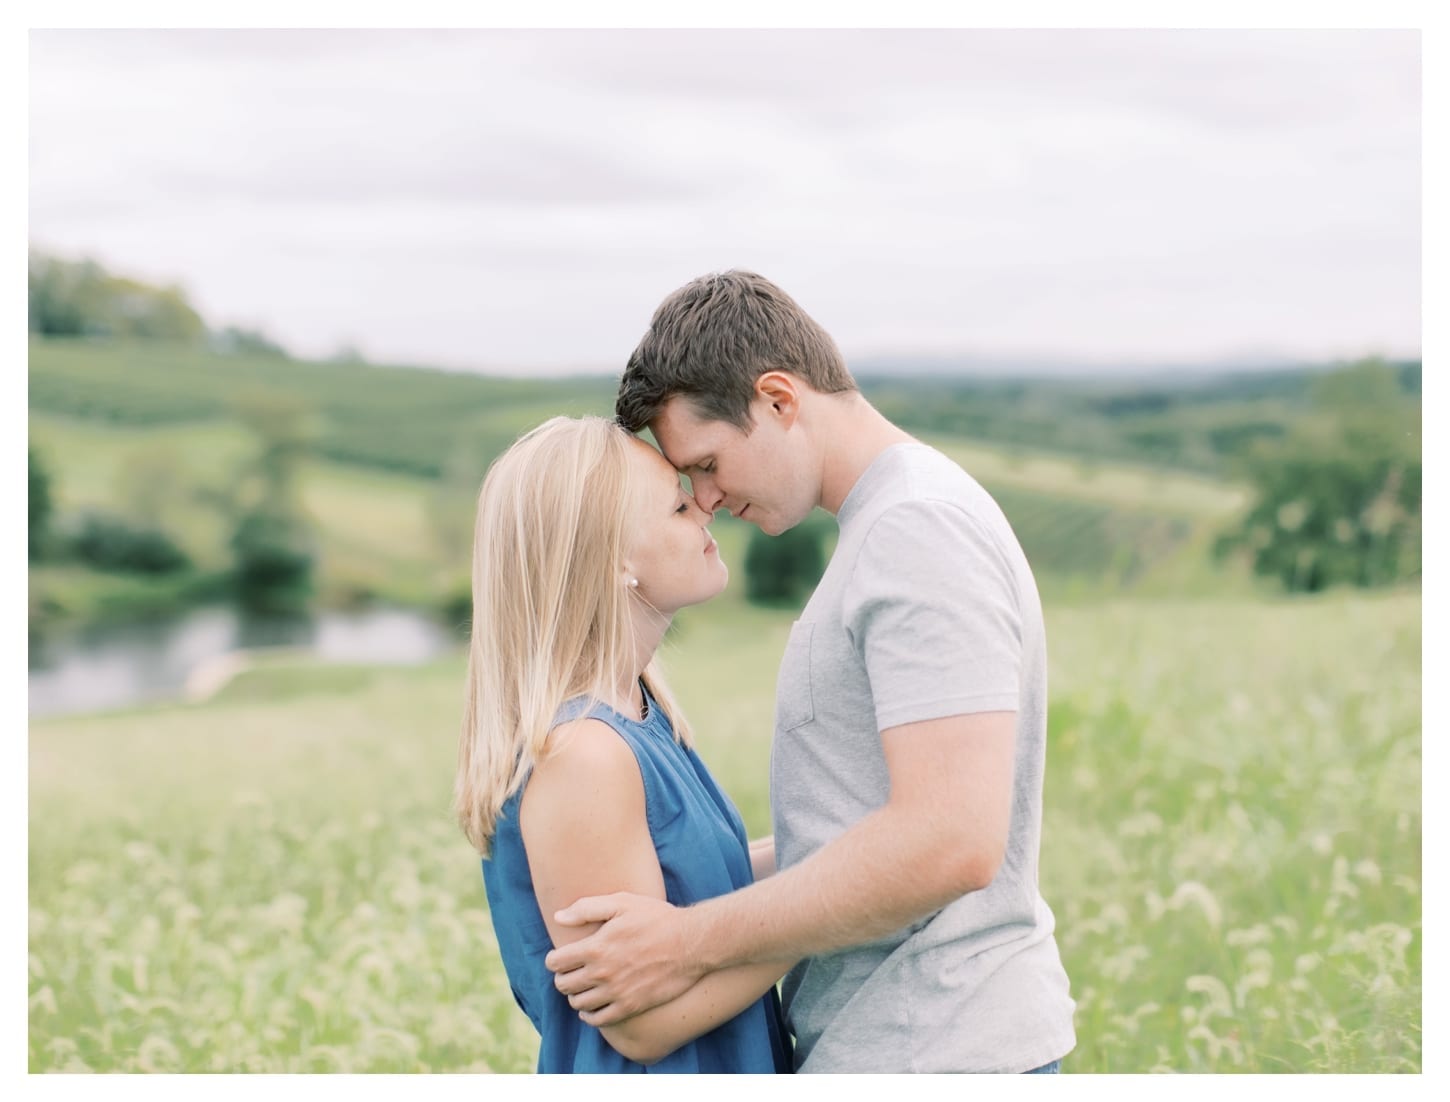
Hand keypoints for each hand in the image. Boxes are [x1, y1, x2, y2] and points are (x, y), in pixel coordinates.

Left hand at [543, 892, 703, 1025]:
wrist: (691, 943)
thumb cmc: (656, 918)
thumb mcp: (622, 902)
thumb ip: (586, 908)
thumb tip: (558, 917)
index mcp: (596, 947)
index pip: (556, 962)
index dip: (554, 959)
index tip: (561, 957)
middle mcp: (602, 973)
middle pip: (563, 985)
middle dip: (563, 977)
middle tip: (572, 971)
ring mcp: (616, 992)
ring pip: (578, 1003)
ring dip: (576, 995)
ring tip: (584, 987)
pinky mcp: (630, 1006)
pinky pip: (598, 1020)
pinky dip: (590, 1015)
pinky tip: (594, 1005)